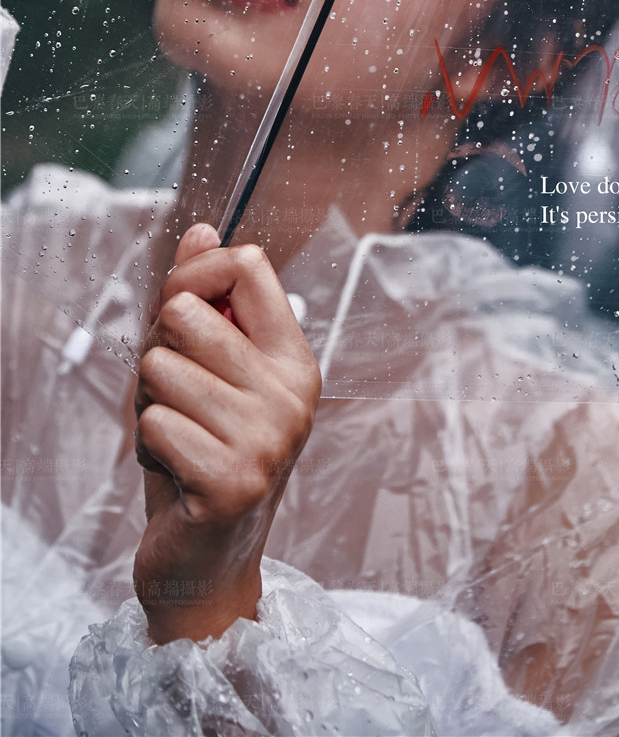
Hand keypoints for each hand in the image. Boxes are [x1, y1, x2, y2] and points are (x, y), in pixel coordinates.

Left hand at [133, 224, 320, 643]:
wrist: (206, 563)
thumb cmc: (203, 457)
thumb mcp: (208, 372)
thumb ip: (206, 302)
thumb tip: (200, 230)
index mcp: (294, 357)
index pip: (247, 264)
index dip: (196, 274)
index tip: (183, 314)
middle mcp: (292, 392)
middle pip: (184, 312)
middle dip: (158, 352)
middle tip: (178, 398)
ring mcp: (268, 437)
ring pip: (159, 368)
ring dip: (149, 404)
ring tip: (178, 437)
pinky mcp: (233, 480)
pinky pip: (154, 422)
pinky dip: (148, 445)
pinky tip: (175, 471)